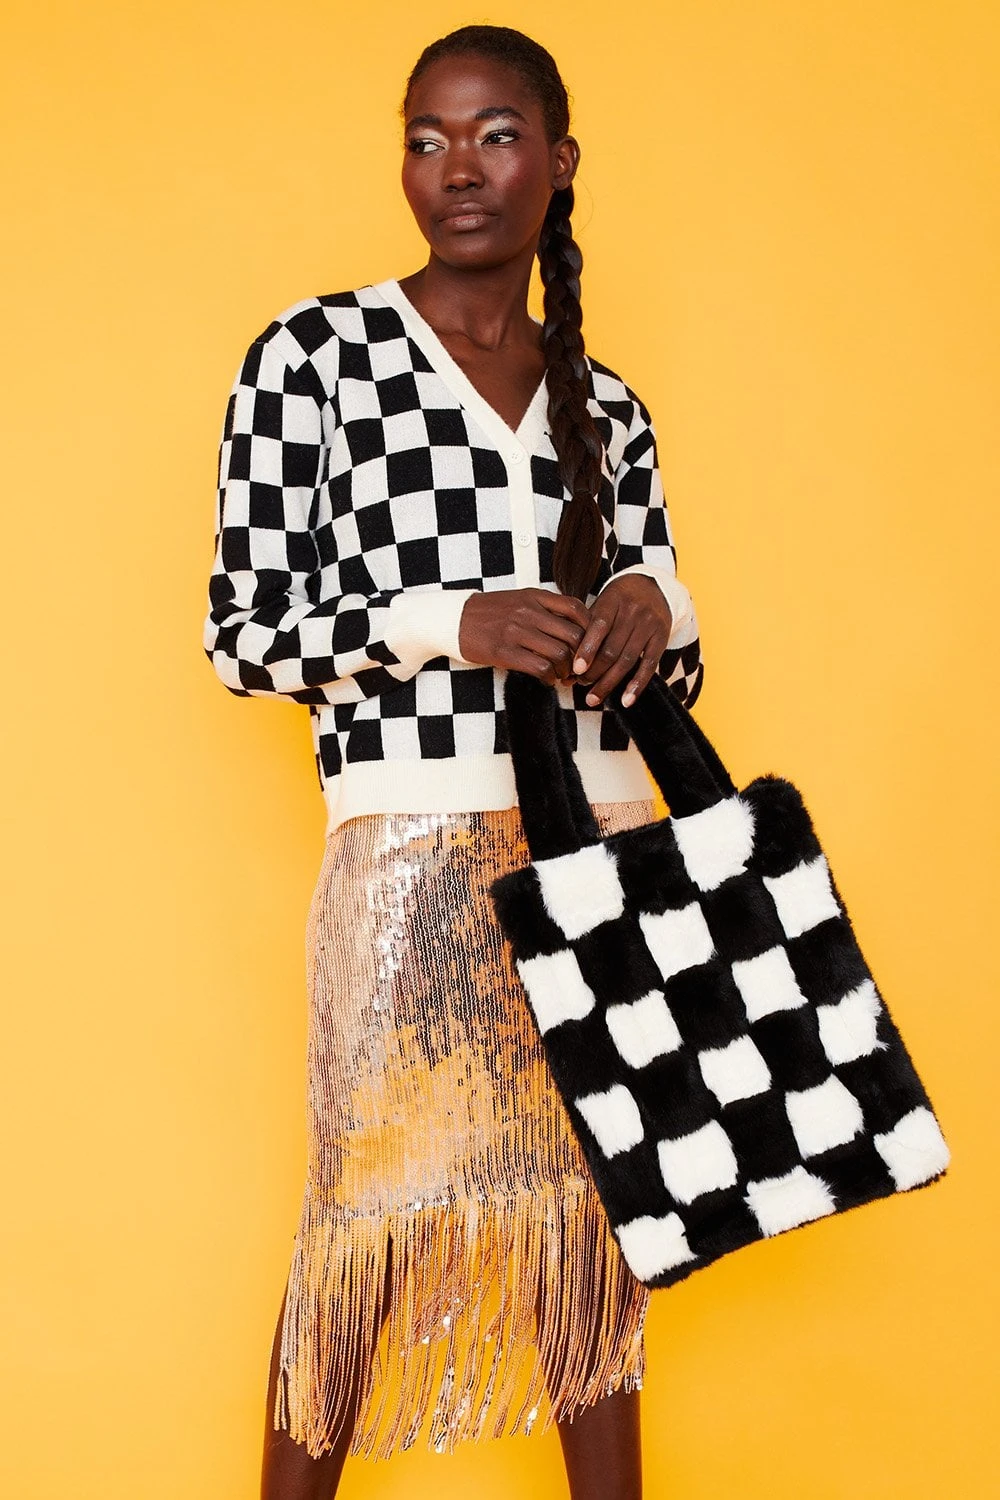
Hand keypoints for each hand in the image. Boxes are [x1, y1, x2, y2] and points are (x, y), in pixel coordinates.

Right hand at [458, 588, 590, 684]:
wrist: (453, 619)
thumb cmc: (489, 613)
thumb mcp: (519, 600)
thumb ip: (544, 609)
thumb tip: (575, 628)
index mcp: (534, 596)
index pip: (576, 608)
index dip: (590, 629)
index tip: (588, 644)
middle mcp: (528, 611)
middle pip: (574, 635)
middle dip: (582, 656)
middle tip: (578, 667)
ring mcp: (516, 631)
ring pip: (560, 654)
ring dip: (566, 670)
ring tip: (561, 676)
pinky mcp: (504, 652)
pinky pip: (540, 668)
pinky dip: (549, 678)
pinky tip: (546, 679)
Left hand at [570, 574, 672, 707]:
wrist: (652, 586)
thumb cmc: (617, 601)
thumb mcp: (601, 605)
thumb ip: (584, 631)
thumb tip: (568, 671)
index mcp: (613, 600)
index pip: (599, 626)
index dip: (587, 649)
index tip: (575, 670)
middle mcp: (633, 612)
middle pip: (612, 648)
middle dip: (594, 671)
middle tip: (580, 684)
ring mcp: (649, 625)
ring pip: (627, 660)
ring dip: (609, 682)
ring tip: (592, 698)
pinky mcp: (662, 637)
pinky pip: (649, 665)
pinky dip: (637, 685)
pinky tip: (625, 701)